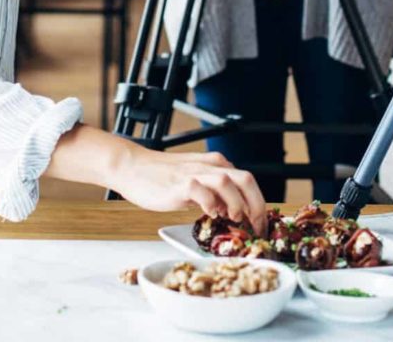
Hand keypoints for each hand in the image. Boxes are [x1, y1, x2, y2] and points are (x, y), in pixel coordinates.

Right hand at [109, 147, 266, 235]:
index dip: (259, 205)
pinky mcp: (180, 183)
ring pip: (229, 182)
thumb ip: (213, 191)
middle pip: (247, 179)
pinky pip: (203, 191)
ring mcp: (195, 173)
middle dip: (257, 206)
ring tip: (233, 219)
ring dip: (237, 204)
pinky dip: (211, 204)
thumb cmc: (160, 177)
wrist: (132, 167)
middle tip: (256, 228)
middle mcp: (209, 165)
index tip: (260, 226)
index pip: (248, 182)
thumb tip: (234, 211)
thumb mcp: (194, 180)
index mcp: (215, 164)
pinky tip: (209, 213)